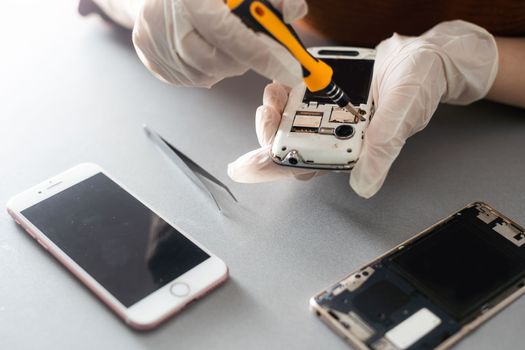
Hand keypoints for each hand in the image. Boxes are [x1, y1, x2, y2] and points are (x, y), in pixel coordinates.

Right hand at [132, 0, 306, 87]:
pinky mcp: (149, 55)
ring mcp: (152, 38)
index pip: (228, 33)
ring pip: (204, 74)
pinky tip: (211, 51)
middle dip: (244, 62)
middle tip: (259, 53)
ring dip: (226, 67)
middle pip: (215, 60)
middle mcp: (164, 16)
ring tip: (230, 46)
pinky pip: (189, 78)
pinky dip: (208, 71)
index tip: (287, 69)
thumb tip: (292, 12)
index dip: (260, 54)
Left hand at [228, 20, 497, 197]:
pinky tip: (279, 86)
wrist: (423, 56)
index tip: (247, 167)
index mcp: (351, 149)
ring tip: (272, 97)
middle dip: (268, 135)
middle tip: (265, 114)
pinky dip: (284, 91)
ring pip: (289, 120)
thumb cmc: (419, 87)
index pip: (307, 166)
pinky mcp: (325, 90)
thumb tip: (363, 186)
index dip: (276, 168)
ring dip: (274, 112)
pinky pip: (297, 95)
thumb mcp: (402, 114)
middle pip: (289, 145)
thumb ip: (383, 147)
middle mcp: (334, 134)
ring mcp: (327, 112)